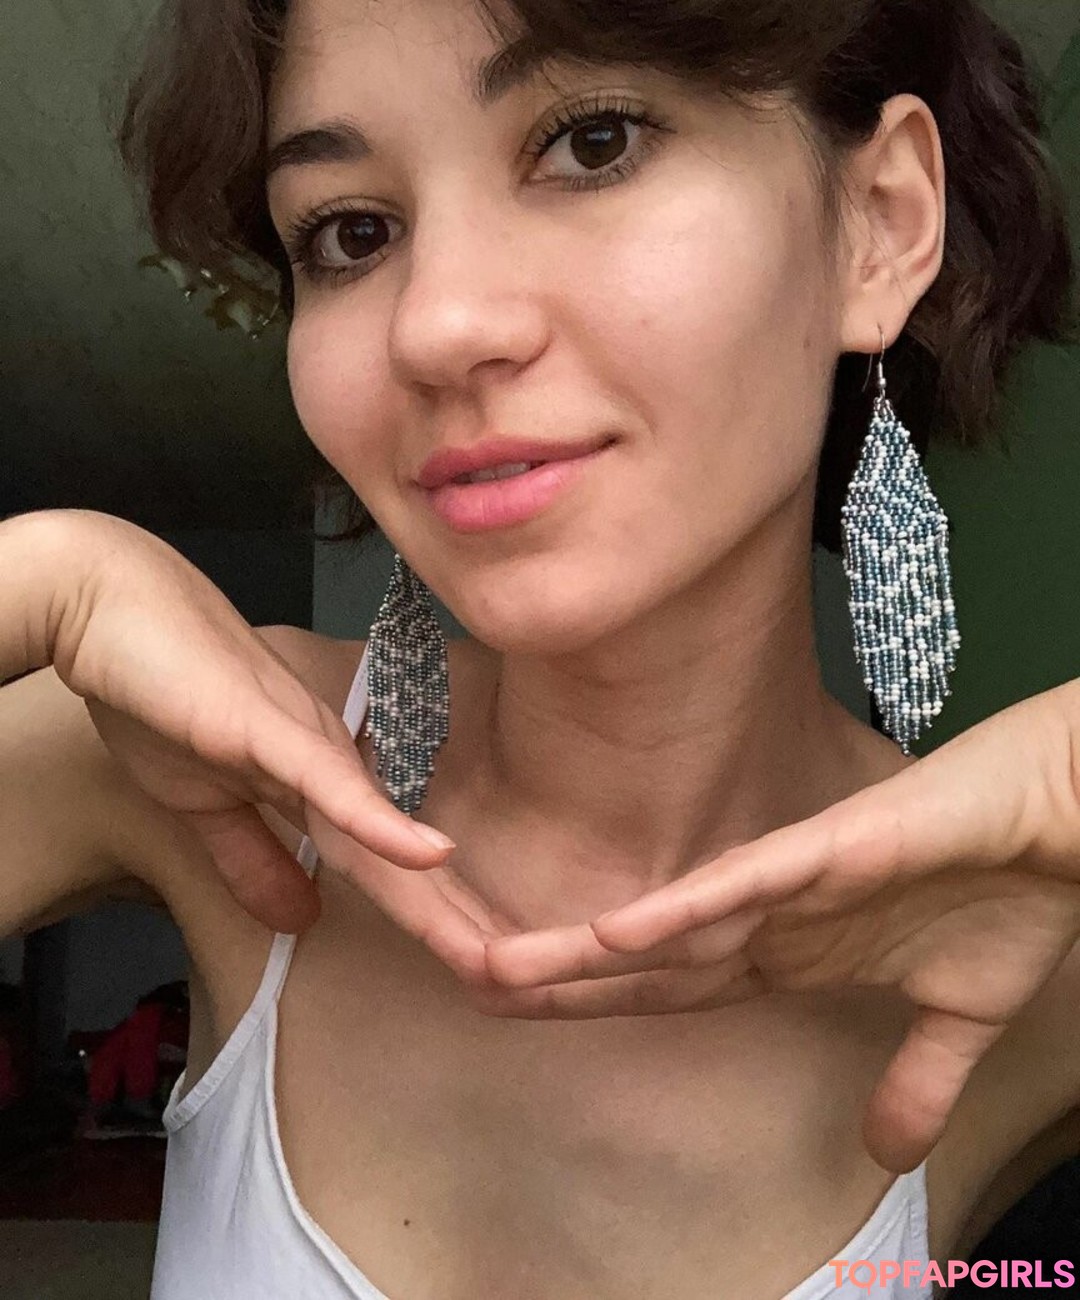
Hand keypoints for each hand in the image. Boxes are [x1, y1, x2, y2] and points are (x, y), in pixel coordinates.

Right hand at [44, 511, 508, 979]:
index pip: (380, 868)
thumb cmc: (158, 697)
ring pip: (382, 834)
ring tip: (497, 953)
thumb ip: (254, 859)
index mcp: (314, 784)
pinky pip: (334, 784)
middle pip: (400, 861)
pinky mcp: (271, 729)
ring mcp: (306, 746)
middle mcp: (330, 765)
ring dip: (437, 899)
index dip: (427, 920)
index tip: (473, 968)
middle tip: (517, 983)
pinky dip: (381, 824)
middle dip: (454, 926)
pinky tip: (434, 855)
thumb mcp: (204, 806)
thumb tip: (301, 920)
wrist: (109, 610)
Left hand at [480, 682, 1079, 1169]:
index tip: (525, 1021)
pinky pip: (743, 885)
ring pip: (672, 923)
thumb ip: (912, 1080)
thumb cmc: (1008, 898)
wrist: (1065, 822)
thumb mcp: (956, 1020)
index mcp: (788, 952)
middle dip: (558, 982)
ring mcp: (792, 882)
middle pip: (645, 963)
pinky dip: (682, 911)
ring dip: (587, 950)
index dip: (597, 1005)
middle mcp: (770, 917)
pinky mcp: (831, 849)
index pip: (671, 989)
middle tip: (468, 992)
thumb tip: (885, 1155)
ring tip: (501, 970)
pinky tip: (616, 932)